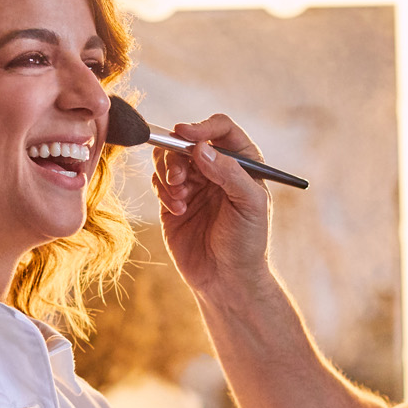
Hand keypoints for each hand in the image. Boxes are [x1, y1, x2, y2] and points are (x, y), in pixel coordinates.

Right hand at [152, 114, 274, 299]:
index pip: (221, 129)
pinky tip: (177, 210)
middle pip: (187, 141)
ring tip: (179, 198)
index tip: (185, 134)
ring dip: (168, 173)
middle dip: (178, 155)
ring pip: (168, 159)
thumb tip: (200, 147)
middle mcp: (216, 169)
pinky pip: (159, 182)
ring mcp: (193, 184)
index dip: (202, 127)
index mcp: (242, 163)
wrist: (226, 281)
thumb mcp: (248, 205)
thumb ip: (228, 172)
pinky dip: (163, 191)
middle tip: (179, 178)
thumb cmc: (246, 243)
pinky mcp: (173, 202)